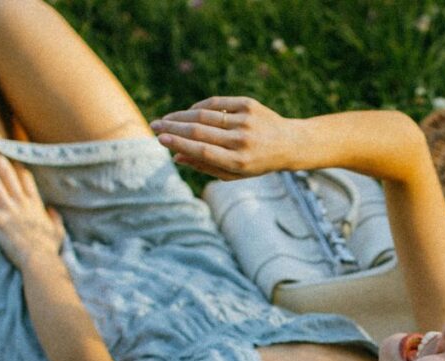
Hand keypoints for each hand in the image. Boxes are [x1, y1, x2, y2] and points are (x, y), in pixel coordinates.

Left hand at [0, 147, 64, 270]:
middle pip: (8, 175)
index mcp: (35, 205)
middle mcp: (21, 203)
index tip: (12, 153)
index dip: (18, 165)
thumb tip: (52, 210)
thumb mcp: (58, 231)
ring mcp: (9, 210)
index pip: (26, 179)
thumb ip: (55, 218)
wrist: (41, 260)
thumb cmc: (49, 248)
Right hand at [151, 96, 301, 179]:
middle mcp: (243, 141)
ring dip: (181, 116)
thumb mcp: (234, 172)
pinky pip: (217, 103)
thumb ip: (206, 166)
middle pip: (199, 131)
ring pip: (205, 115)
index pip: (202, 150)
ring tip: (167, 119)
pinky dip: (200, 107)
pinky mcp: (249, 105)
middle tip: (154, 125)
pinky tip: (188, 112)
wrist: (289, 143)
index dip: (179, 143)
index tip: (160, 139)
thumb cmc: (257, 162)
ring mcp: (246, 121)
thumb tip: (176, 155)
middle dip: (173, 127)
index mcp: (239, 162)